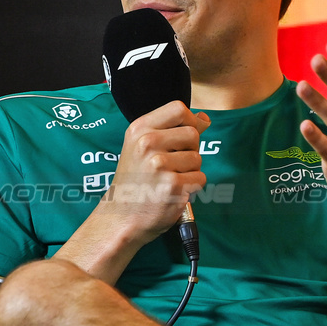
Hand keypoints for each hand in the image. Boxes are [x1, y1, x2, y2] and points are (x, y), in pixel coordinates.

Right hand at [103, 101, 210, 242]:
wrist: (121, 217)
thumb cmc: (135, 182)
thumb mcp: (142, 147)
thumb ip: (172, 130)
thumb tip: (204, 119)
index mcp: (139, 129)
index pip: (178, 108)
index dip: (190, 121)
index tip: (184, 137)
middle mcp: (147, 143)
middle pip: (192, 134)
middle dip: (191, 150)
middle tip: (173, 165)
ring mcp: (160, 164)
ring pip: (197, 158)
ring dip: (190, 171)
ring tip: (169, 179)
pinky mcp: (172, 185)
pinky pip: (200, 178)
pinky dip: (192, 187)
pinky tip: (173, 191)